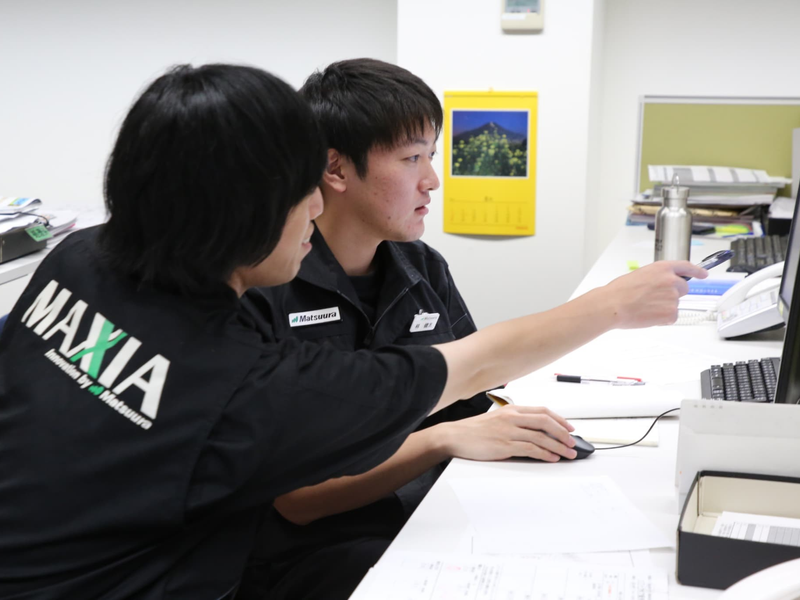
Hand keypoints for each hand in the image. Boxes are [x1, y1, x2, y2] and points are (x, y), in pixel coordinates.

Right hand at [437, 405, 576, 461]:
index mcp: (511, 409)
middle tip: (572, 442)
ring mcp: (508, 431)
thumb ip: (514, 422)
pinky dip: (545, 453)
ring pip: (541, 437)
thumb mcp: (496, 419)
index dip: (559, 420)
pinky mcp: (504, 445)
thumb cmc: (473, 430)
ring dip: (558, 446)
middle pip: (546, 421)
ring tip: (567, 453)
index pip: (542, 411)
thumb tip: (535, 432)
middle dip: (563, 433)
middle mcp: (512, 418)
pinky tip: (552, 457)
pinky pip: (531, 449)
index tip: (569, 428)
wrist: (454, 436)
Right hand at [603, 260, 707, 328]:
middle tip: (655, 299)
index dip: (697, 271)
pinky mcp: (671, 312)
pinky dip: (662, 319)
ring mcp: (672, 297)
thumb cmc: (619, 291)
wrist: (612, 305)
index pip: (686, 267)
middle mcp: (671, 281)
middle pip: (683, 289)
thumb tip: (661, 286)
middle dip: (673, 294)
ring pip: (675, 304)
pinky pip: (672, 317)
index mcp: (662, 268)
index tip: (703, 274)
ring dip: (664, 307)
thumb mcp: (640, 275)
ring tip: (645, 307)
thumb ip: (656, 277)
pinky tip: (648, 315)